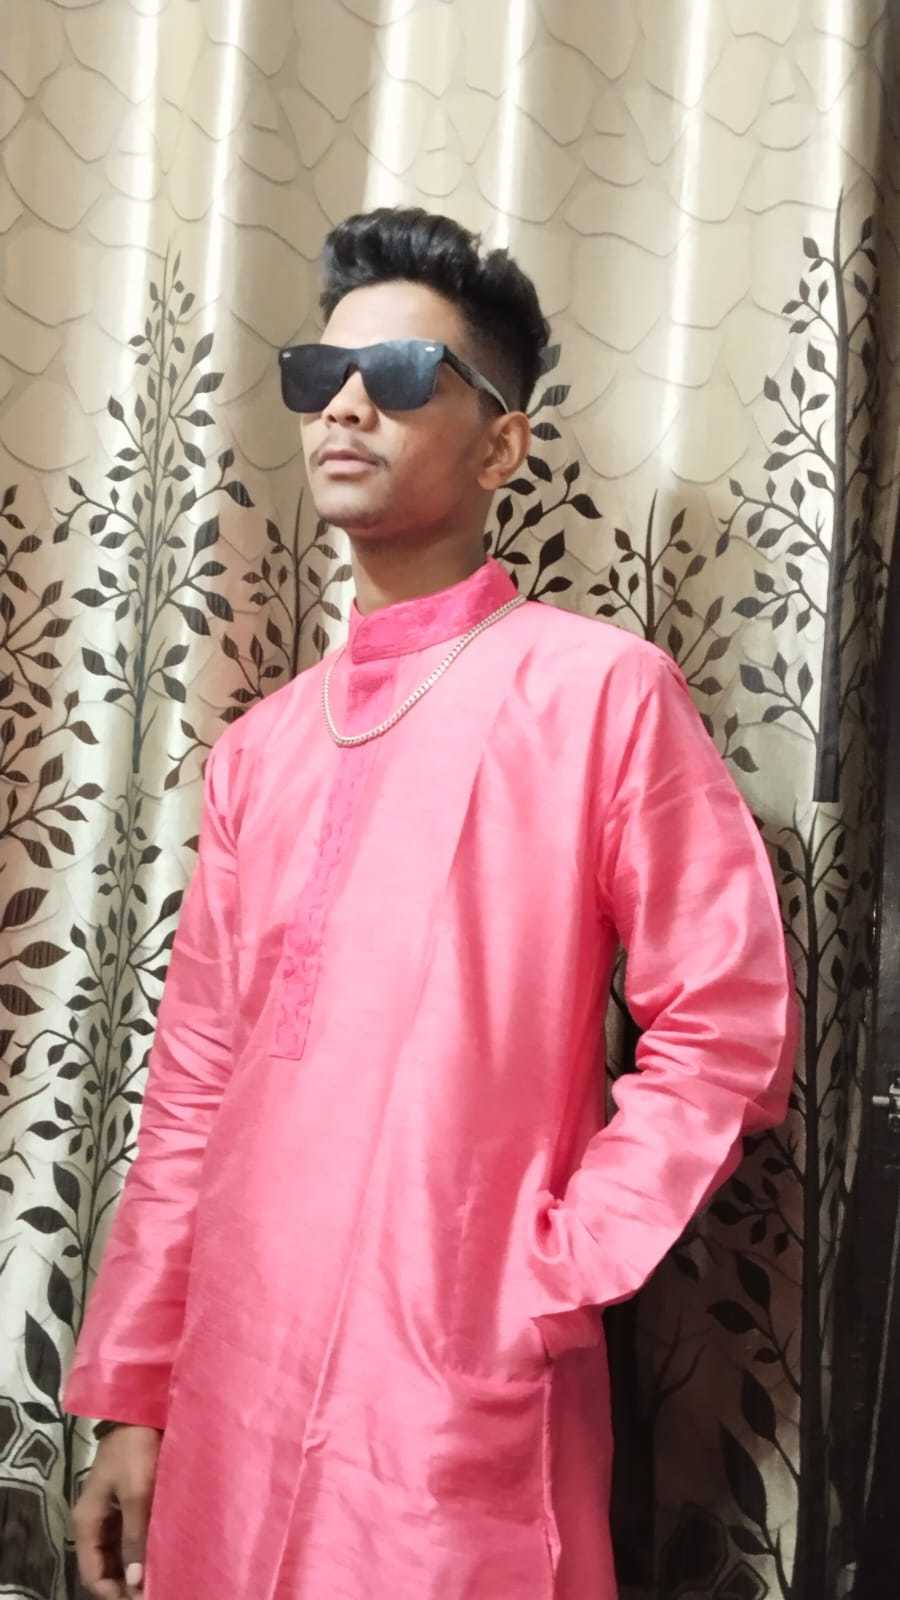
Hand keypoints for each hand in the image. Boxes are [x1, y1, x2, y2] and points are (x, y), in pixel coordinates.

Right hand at [73, 1425, 162, 1598]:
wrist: (141, 1410)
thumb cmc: (136, 1450)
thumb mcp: (137, 1494)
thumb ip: (135, 1537)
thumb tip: (135, 1581)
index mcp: (87, 1522)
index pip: (93, 1574)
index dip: (114, 1592)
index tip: (142, 1598)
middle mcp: (93, 1523)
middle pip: (105, 1567)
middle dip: (126, 1583)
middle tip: (156, 1589)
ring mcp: (109, 1513)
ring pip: (118, 1554)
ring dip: (135, 1568)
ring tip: (162, 1576)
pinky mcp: (125, 1503)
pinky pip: (128, 1537)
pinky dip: (140, 1550)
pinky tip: (160, 1555)